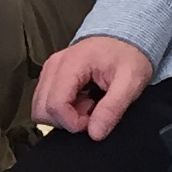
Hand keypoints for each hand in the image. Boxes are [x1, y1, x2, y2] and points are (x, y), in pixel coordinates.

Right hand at [32, 35, 153, 137]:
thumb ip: (112, 109)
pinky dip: (62, 109)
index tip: (93, 121)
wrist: (126, 38)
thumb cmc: (128, 55)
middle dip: (66, 121)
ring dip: (63, 115)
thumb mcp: (131, 82)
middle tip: (90, 113)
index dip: (73, 122)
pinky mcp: (51, 75)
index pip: (55, 105)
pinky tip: (81, 101)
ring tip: (87, 105)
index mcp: (71, 64)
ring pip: (40, 108)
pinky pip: (45, 101)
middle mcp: (54, 65)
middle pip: (42, 109)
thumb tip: (95, 133)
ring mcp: (50, 70)